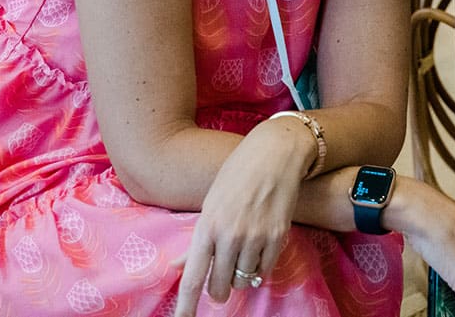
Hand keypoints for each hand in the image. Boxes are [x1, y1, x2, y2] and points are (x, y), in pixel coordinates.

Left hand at [173, 117, 314, 315]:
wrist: (274, 153)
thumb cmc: (236, 175)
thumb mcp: (210, 203)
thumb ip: (196, 240)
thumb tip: (177, 266)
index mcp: (207, 226)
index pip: (192, 277)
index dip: (185, 306)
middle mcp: (230, 236)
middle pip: (219, 287)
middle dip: (217, 290)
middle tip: (218, 283)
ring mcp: (256, 238)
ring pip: (243, 281)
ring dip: (239, 276)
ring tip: (241, 254)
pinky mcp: (278, 237)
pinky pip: (264, 271)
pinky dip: (258, 268)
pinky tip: (257, 250)